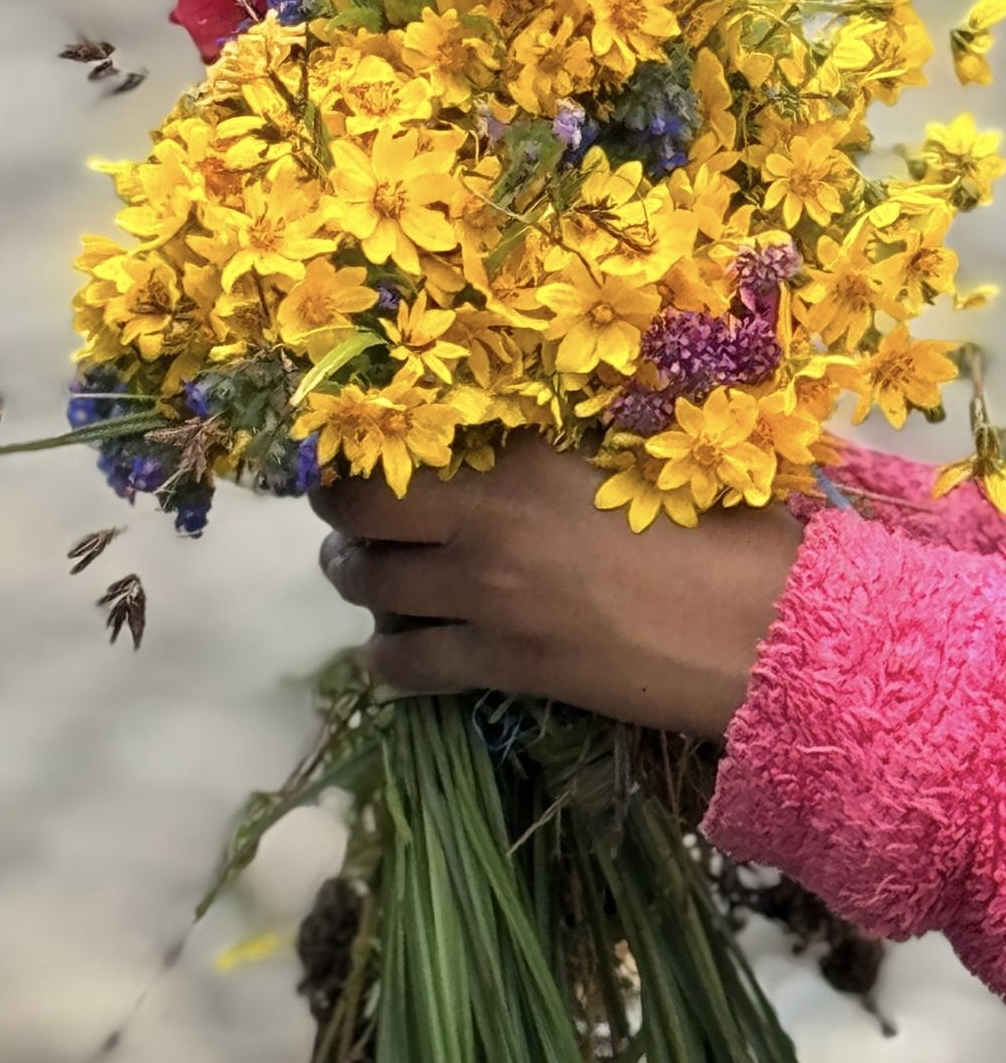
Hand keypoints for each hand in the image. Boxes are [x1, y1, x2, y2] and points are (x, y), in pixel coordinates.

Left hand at [309, 433, 801, 738]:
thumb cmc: (724, 534)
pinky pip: (408, 664)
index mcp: (525, 455)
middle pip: (363, 509)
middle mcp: (489, 518)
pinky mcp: (503, 665)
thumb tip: (515, 445)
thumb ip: (561, 452)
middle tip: (342, 511)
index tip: (354, 444)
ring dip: (353, 577)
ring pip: (372, 584)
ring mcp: (488, 596)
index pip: (411, 436)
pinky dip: (385, 658)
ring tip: (358, 574)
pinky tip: (386, 654)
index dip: (367, 441)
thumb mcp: (638, 461)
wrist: (763, 635)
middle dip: (339, 509)